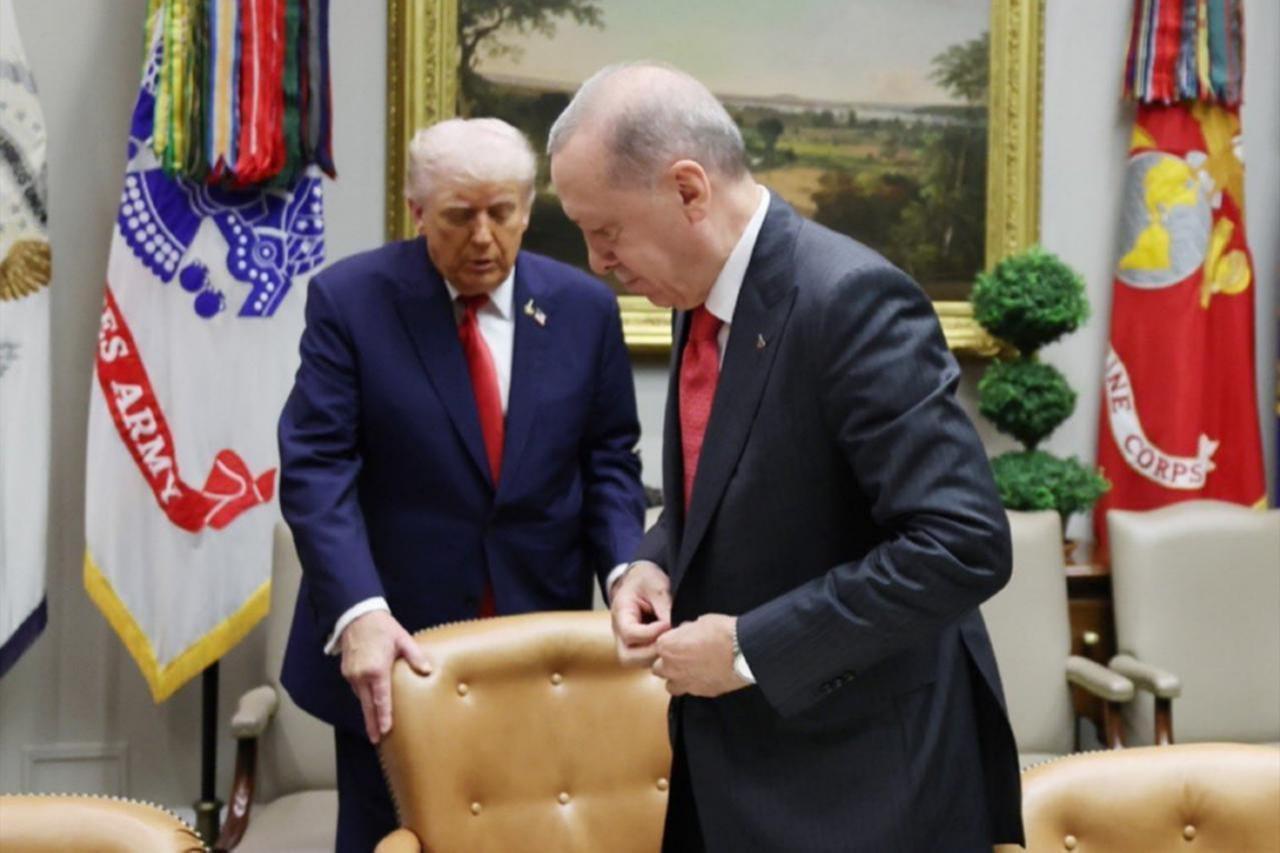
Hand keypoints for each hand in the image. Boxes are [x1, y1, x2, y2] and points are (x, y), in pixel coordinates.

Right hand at [339, 610, 431, 743]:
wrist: (357, 616)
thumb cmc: (382, 628)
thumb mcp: (402, 639)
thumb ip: (415, 656)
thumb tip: (428, 671)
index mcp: (377, 670)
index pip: (381, 699)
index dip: (383, 716)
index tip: (384, 730)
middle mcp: (361, 676)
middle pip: (367, 705)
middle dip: (372, 723)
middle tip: (376, 739)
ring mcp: (351, 675)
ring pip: (361, 698)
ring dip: (368, 710)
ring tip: (376, 724)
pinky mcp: (346, 672)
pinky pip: (356, 689)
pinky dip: (364, 697)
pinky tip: (370, 702)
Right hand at [609, 560, 671, 665]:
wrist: (640, 579)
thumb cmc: (646, 580)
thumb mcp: (656, 585)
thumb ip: (665, 606)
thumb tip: (676, 628)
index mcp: (620, 613)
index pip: (630, 633)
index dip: (651, 633)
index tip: (668, 624)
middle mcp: (620, 632)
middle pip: (628, 657)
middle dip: (652, 653)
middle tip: (672, 641)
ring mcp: (628, 642)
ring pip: (637, 663)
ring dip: (657, 657)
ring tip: (674, 644)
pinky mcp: (639, 647)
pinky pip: (646, 660)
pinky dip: (660, 657)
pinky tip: (674, 646)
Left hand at [652, 614, 748, 697]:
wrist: (742, 651)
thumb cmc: (722, 632)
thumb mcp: (700, 621)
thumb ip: (686, 630)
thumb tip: (686, 632)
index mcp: (667, 646)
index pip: (658, 646)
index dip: (669, 643)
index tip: (678, 640)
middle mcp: (671, 667)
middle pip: (658, 668)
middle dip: (667, 662)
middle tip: (681, 656)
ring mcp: (685, 683)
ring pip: (670, 685)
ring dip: (676, 678)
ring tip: (689, 670)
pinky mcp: (700, 693)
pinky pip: (691, 690)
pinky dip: (694, 685)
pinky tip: (705, 676)